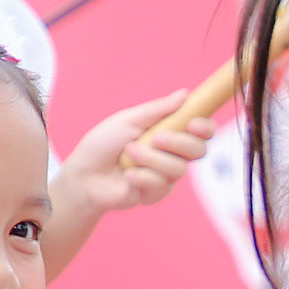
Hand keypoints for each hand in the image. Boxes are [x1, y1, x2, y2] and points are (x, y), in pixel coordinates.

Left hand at [61, 91, 214, 215]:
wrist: (84, 175)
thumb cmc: (103, 144)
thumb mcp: (128, 120)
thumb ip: (157, 110)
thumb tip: (184, 94)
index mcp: (169, 132)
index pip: (200, 131)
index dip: (205, 127)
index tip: (195, 124)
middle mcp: (172, 154)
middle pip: (198, 150)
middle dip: (179, 142)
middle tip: (156, 138)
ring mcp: (165, 175)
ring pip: (178, 169)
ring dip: (151, 159)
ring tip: (128, 155)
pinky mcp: (156, 194)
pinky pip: (162, 185)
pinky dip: (142, 178)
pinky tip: (127, 176)